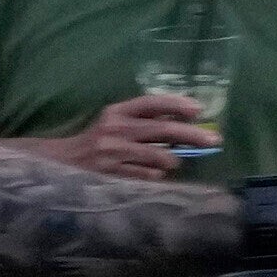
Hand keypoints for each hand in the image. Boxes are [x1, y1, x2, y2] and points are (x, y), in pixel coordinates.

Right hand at [63, 92, 214, 179]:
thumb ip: (144, 119)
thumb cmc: (98, 139)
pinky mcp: (110, 172)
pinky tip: (156, 173)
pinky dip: (156, 174)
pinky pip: (145, 174)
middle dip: (191, 134)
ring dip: (173, 159)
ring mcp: (112, 152)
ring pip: (156, 155)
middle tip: (213, 140)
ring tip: (175, 161)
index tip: (198, 111)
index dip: (176, 104)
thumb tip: (185, 121)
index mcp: (117, 112)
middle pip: (161, 129)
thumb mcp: (115, 121)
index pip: (151, 103)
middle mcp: (114, 129)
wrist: (63, 161)